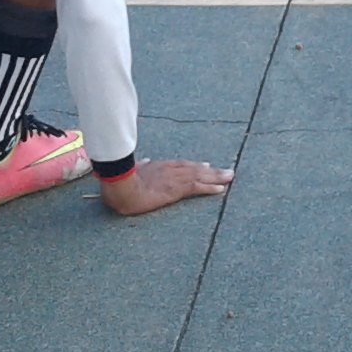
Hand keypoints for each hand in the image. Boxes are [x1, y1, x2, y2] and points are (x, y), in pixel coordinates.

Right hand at [101, 158, 233, 214]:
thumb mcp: (134, 170)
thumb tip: (145, 161)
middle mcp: (171, 170)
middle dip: (213, 171)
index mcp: (161, 166)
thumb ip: (142, 166)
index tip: (206, 165)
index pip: (183, 165)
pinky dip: (210, 188)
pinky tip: (220, 189)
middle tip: (227, 171)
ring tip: (230, 177)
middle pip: (196, 169)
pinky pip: (197, 188)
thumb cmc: (123, 180)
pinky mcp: (176, 189)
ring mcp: (175, 179)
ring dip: (217, 177)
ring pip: (201, 176)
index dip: (196, 166)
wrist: (122, 186)